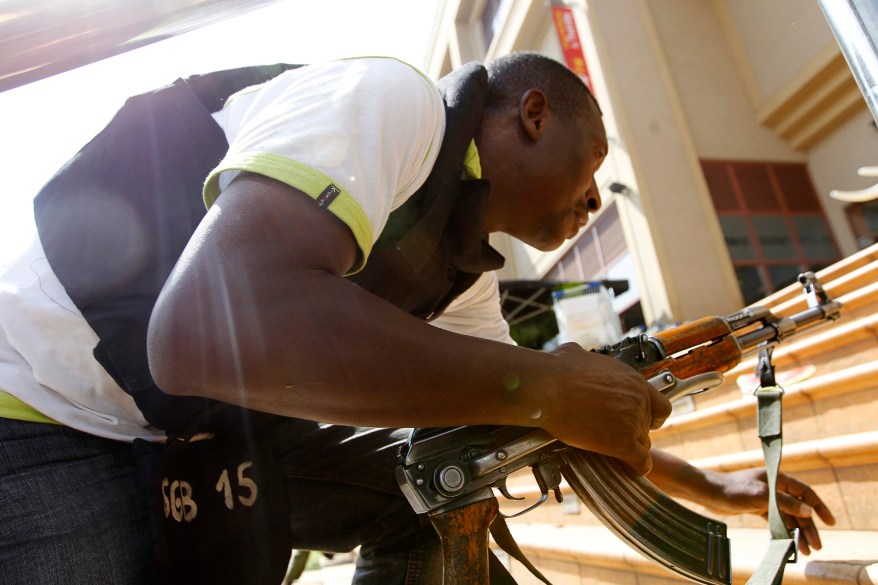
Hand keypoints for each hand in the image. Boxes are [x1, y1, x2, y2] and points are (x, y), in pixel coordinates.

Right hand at [539, 344, 671, 474]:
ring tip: (613, 450)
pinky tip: (632, 468)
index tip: (641, 420)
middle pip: (647, 425)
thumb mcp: (577, 355)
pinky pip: (640, 461)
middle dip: (632, 431)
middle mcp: (638, 400)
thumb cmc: (557, 370)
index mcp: (632, 380)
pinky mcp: (622, 443)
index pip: (660, 404)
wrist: (547, 387)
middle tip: (615, 434)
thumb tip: (575, 357)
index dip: (651, 414)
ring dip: (630, 448)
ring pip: (642, 444)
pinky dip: (637, 467)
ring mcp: (632, 422)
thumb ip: (587, 361)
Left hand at [698, 467, 835, 554]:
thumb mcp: (760, 496)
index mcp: (777, 479)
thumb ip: (785, 503)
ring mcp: (766, 498)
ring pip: (787, 516)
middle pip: (798, 508)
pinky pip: (776, 520)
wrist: (708, 493)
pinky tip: (788, 543)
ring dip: (796, 532)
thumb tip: (808, 511)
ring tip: (805, 549)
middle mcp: (773, 487)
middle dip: (808, 527)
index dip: (818, 506)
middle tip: (817, 545)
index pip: (805, 492)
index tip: (830, 521)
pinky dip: (783, 531)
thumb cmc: (733, 490)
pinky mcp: (757, 507)